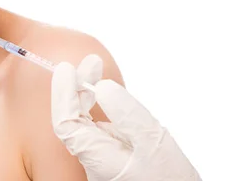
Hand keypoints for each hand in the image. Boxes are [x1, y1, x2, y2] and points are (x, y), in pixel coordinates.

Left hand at [52, 55, 200, 180]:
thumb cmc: (170, 177)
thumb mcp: (153, 143)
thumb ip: (128, 116)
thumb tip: (102, 86)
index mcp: (97, 157)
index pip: (66, 123)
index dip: (62, 94)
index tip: (66, 68)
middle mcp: (93, 160)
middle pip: (74, 118)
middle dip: (78, 86)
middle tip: (92, 62)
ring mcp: (101, 159)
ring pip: (84, 122)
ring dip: (86, 94)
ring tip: (95, 68)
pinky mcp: (112, 158)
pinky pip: (98, 129)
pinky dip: (99, 107)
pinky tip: (106, 94)